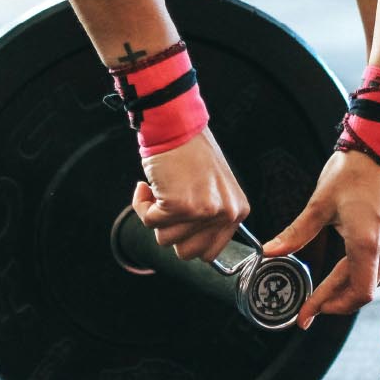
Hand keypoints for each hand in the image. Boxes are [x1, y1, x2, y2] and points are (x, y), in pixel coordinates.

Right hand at [132, 127, 249, 262]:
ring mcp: (202, 211)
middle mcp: (224, 213)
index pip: (209, 253)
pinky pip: (148, 221)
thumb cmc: (191, 153)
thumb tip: (190, 248)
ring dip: (155, 216)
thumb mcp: (214, 189)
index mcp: (237, 211)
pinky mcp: (178, 205)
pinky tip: (147, 186)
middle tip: (169, 205)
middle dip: (170, 232)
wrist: (176, 125)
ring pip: (164, 239)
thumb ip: (210, 218)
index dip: (187, 240)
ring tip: (161, 190)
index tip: (180, 222)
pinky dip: (142, 205)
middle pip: (186, 253)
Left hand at [263, 151, 379, 328]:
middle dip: (335, 303)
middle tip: (311, 308)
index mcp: (367, 243)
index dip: (328, 307)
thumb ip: (296, 233)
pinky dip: (366, 277)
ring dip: (350, 292)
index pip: (352, 292)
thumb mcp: (319, 204)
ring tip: (327, 294)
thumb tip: (270, 252)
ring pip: (376, 282)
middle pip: (363, 292)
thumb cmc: (352, 171)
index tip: (306, 314)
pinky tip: (350, 274)